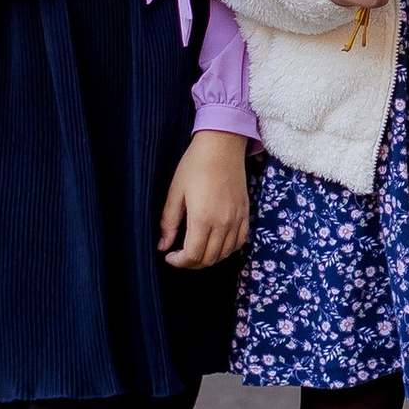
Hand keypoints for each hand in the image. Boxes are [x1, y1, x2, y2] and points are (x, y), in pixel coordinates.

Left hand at [159, 127, 249, 267]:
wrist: (222, 145)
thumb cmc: (195, 165)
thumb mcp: (175, 192)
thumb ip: (169, 223)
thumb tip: (163, 246)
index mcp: (203, 218)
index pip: (193, 255)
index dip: (179, 262)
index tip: (169, 256)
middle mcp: (223, 222)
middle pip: (209, 258)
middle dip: (192, 263)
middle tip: (180, 256)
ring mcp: (237, 219)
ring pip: (225, 253)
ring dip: (209, 258)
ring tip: (196, 251)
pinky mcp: (245, 213)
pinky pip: (239, 241)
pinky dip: (227, 249)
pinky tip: (216, 244)